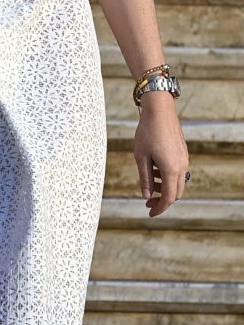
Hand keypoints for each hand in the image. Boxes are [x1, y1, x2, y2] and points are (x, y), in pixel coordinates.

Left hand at [134, 95, 188, 217]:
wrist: (160, 110)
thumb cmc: (147, 132)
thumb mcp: (141, 157)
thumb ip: (145, 179)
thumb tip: (146, 196)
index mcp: (171, 170)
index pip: (168, 198)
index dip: (159, 208)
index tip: (150, 213)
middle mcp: (181, 166)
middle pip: (175, 193)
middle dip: (162, 200)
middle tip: (147, 202)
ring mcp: (184, 159)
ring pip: (177, 182)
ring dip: (164, 188)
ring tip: (149, 185)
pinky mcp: (182, 153)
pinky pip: (177, 171)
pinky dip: (167, 177)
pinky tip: (155, 171)